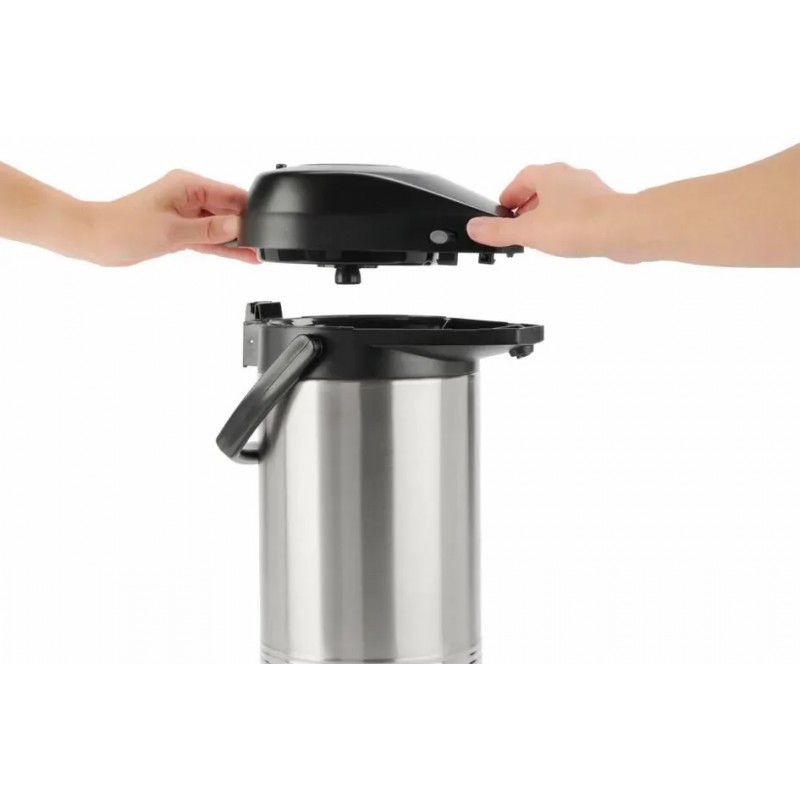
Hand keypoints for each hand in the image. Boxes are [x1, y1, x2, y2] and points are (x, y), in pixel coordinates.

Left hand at [78, 170, 257, 265]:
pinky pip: (209, 238)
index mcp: (188, 185)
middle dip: (246, 226)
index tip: (265, 226)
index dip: (249, 210)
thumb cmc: (124, 227)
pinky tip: (241, 256)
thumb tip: (237, 226)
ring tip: (259, 253)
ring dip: (236, 240)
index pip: (230, 194)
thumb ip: (208, 230)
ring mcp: (185, 213)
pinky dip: (223, 247)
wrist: (96, 239)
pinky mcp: (180, 230)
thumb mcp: (172, 231)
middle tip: (265, 244)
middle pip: (228, 210)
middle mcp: (189, 195)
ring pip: (220, 227)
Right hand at [467, 163, 628, 259]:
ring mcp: (591, 190)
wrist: (621, 230)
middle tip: (519, 225)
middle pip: (543, 187)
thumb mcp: (527, 232)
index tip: (503, 211)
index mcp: (549, 174)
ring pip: (564, 199)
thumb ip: (499, 232)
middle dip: (529, 206)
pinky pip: (582, 211)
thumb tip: (475, 228)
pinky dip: (570, 222)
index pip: (522, 179)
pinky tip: (568, 239)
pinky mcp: (606, 206)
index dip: (509, 195)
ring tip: (541, 235)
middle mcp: (571, 177)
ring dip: (550, 214)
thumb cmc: (579, 223)